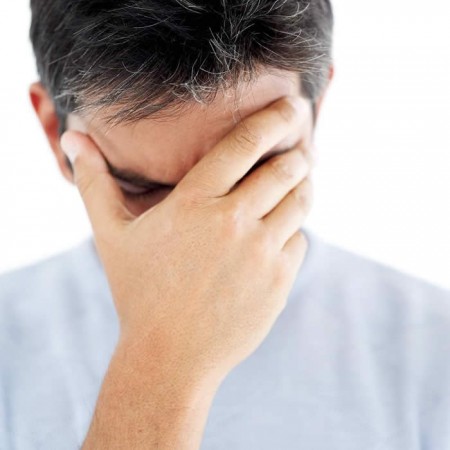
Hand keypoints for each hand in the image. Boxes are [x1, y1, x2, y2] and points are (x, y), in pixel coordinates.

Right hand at [60, 95, 313, 382]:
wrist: (170, 357)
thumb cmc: (138, 292)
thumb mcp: (111, 235)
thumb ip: (93, 183)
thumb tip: (73, 141)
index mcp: (195, 203)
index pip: (246, 143)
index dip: (274, 118)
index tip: (291, 105)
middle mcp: (234, 222)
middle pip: (286, 169)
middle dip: (298, 154)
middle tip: (299, 150)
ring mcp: (261, 253)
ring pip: (300, 203)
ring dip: (302, 187)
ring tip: (297, 183)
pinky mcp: (279, 282)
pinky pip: (299, 242)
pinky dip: (291, 233)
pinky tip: (275, 238)